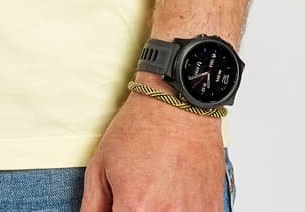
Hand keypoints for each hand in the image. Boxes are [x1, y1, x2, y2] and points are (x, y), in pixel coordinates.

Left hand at [80, 87, 225, 209]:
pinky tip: (174, 196)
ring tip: (156, 192)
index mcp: (135, 207)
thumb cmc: (140, 127)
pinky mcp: (211, 209)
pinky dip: (181, 210)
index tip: (118, 209)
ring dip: (158, 211)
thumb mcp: (101, 164)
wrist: (179, 103)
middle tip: (135, 199)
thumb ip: (93, 206)